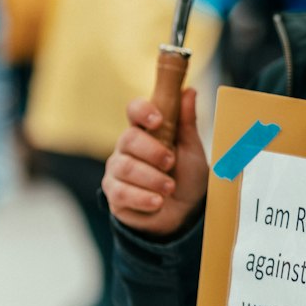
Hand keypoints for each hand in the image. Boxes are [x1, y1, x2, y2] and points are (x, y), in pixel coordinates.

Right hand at [103, 87, 208, 235]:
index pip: (134, 110)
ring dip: (152, 178)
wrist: (185, 215)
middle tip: (171, 162)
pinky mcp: (113, 194)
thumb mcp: (192, 150)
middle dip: (152, 151)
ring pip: (125, 167)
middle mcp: (127, 148)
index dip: (142, 111)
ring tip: (169, 188)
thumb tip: (189, 91)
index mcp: (145, 131)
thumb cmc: (187, 178)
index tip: (158, 120)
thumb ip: (187, 123)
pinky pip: (121, 192)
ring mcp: (117, 170)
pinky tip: (157, 202)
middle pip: (128, 138)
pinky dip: (142, 197)